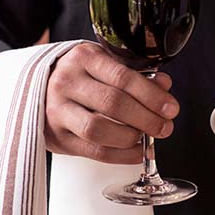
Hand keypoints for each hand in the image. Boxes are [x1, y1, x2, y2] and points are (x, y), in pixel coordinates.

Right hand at [44, 43, 179, 163]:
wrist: (43, 86)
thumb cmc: (85, 74)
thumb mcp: (109, 63)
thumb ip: (138, 74)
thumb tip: (164, 85)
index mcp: (84, 58)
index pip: (123, 77)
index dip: (151, 95)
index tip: (171, 108)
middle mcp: (66, 83)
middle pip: (113, 104)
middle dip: (146, 119)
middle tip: (165, 127)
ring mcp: (57, 111)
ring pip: (99, 129)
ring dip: (132, 138)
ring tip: (148, 138)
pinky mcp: (57, 137)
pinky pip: (93, 151)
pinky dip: (121, 155)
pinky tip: (137, 152)